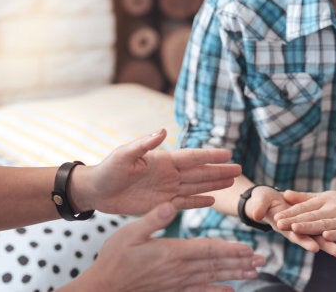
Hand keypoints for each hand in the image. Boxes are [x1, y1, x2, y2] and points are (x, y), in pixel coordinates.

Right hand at [67, 203, 265, 291]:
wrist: (105, 287)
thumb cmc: (114, 257)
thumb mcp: (129, 232)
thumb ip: (152, 219)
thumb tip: (170, 205)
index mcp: (171, 252)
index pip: (207, 249)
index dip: (229, 248)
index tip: (248, 247)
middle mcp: (179, 269)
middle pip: (215, 265)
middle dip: (239, 262)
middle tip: (260, 260)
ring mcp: (177, 282)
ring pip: (212, 278)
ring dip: (234, 274)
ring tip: (254, 272)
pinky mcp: (172, 290)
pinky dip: (216, 291)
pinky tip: (230, 291)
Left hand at [73, 129, 241, 214]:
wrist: (96, 191)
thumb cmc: (107, 170)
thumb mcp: (123, 155)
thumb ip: (143, 144)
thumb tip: (162, 130)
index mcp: (162, 160)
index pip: (191, 157)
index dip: (209, 155)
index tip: (228, 153)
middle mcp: (167, 174)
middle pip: (199, 172)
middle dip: (219, 170)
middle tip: (239, 169)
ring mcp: (165, 189)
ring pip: (195, 187)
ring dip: (213, 184)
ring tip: (231, 182)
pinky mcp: (160, 204)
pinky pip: (184, 203)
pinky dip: (198, 202)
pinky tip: (212, 200)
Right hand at [245, 186, 335, 256]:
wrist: (266, 199)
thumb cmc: (262, 201)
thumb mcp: (259, 202)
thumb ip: (258, 207)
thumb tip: (256, 214)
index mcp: (283, 224)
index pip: (294, 234)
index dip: (303, 240)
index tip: (314, 247)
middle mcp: (294, 229)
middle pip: (311, 238)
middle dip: (324, 245)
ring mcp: (302, 226)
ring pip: (318, 235)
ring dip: (331, 242)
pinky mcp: (308, 220)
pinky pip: (322, 228)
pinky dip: (332, 234)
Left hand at [274, 186, 335, 244]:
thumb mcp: (326, 196)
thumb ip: (305, 198)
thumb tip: (284, 194)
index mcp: (324, 201)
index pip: (303, 208)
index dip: (289, 213)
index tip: (275, 217)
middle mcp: (332, 209)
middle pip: (310, 216)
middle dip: (294, 221)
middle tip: (278, 224)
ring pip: (324, 224)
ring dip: (310, 227)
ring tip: (296, 229)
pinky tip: (327, 236)